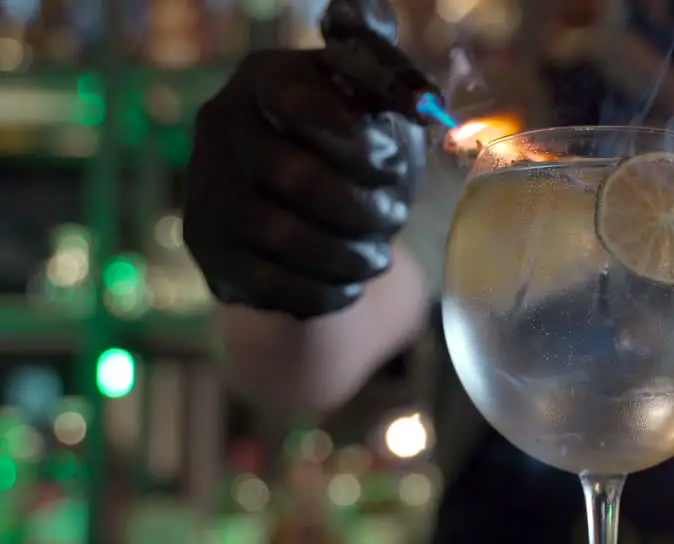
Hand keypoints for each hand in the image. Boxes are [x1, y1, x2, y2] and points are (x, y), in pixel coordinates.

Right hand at [183, 43, 426, 319]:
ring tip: (378, 258)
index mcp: (267, 77)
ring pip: (280, 235)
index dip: (352, 137)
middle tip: (396, 218)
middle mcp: (222, 124)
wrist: (301, 202)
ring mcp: (207, 188)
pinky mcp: (210, 248)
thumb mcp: (379, 112)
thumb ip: (396, 98)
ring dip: (345, 254)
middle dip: (360, 207)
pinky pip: (267, 282)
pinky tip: (350, 286)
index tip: (392, 165)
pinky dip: (321, 290)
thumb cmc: (352, 147)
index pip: (299, 100)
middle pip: (291, 175)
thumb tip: (420, 104)